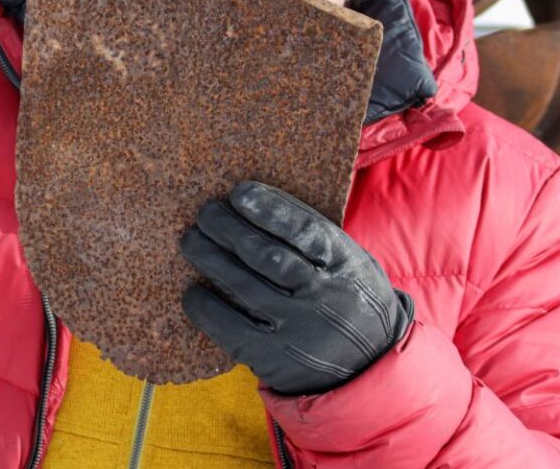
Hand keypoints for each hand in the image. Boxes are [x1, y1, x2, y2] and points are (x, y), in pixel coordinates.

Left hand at [180, 181, 412, 395]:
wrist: (368, 368)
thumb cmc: (347, 298)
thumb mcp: (352, 263)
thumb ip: (317, 238)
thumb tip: (258, 200)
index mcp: (346, 266)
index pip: (304, 230)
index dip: (269, 208)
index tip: (239, 192)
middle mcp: (323, 297)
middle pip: (266, 255)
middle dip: (228, 228)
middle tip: (206, 212)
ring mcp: (298, 330)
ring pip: (244, 286)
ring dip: (210, 258)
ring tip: (191, 239)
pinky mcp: (275, 360)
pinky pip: (232, 330)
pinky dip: (207, 308)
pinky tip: (192, 292)